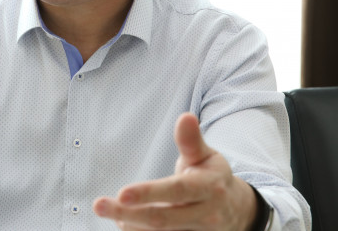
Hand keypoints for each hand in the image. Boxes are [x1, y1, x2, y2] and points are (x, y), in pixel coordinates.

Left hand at [93, 113, 257, 229]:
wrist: (237, 210)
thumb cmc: (212, 177)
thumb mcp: (206, 156)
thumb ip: (191, 141)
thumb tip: (185, 117)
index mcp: (209, 187)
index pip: (177, 191)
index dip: (149, 193)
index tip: (122, 192)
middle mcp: (205, 214)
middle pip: (163, 218)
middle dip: (129, 213)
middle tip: (99, 204)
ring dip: (132, 224)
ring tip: (109, 210)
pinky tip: (123, 223)